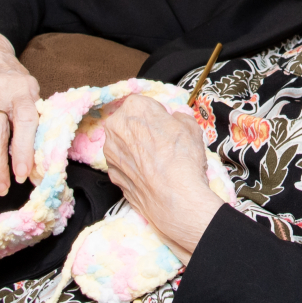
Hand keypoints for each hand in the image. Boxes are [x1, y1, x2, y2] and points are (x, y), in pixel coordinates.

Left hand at [99, 95, 224, 259]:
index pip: (145, 103)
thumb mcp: (192, 127)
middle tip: (163, 141)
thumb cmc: (184, 160)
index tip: (167, 123)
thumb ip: (179, 117)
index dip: (158, 113)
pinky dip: (134, 167)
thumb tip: (176, 119)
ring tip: (158, 160)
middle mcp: (115, 127)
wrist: (176, 199)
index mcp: (134, 108)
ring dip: (136, 147)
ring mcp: (110, 152)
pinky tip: (150, 174)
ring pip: (124, 143)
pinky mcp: (111, 174)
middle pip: (129, 121)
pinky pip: (123, 163)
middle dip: (143, 128)